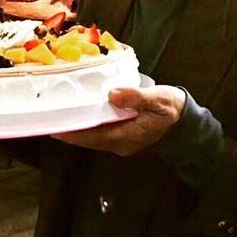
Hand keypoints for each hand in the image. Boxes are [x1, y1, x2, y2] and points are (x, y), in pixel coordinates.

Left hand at [51, 85, 185, 156]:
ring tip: (59, 109)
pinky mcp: (122, 132)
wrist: (187, 121)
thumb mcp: (159, 100)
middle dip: (68, 127)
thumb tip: (112, 94)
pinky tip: (81, 108)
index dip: (71, 132)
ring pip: (91, 134)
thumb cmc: (173, 109)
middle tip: (49, 112)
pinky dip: (88, 120)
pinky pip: (99, 129)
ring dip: (76, 124)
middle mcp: (119, 142)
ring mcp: (120, 139)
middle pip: (87, 137)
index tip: (52, 124)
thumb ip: (136, 97)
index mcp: (126, 137)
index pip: (91, 137)